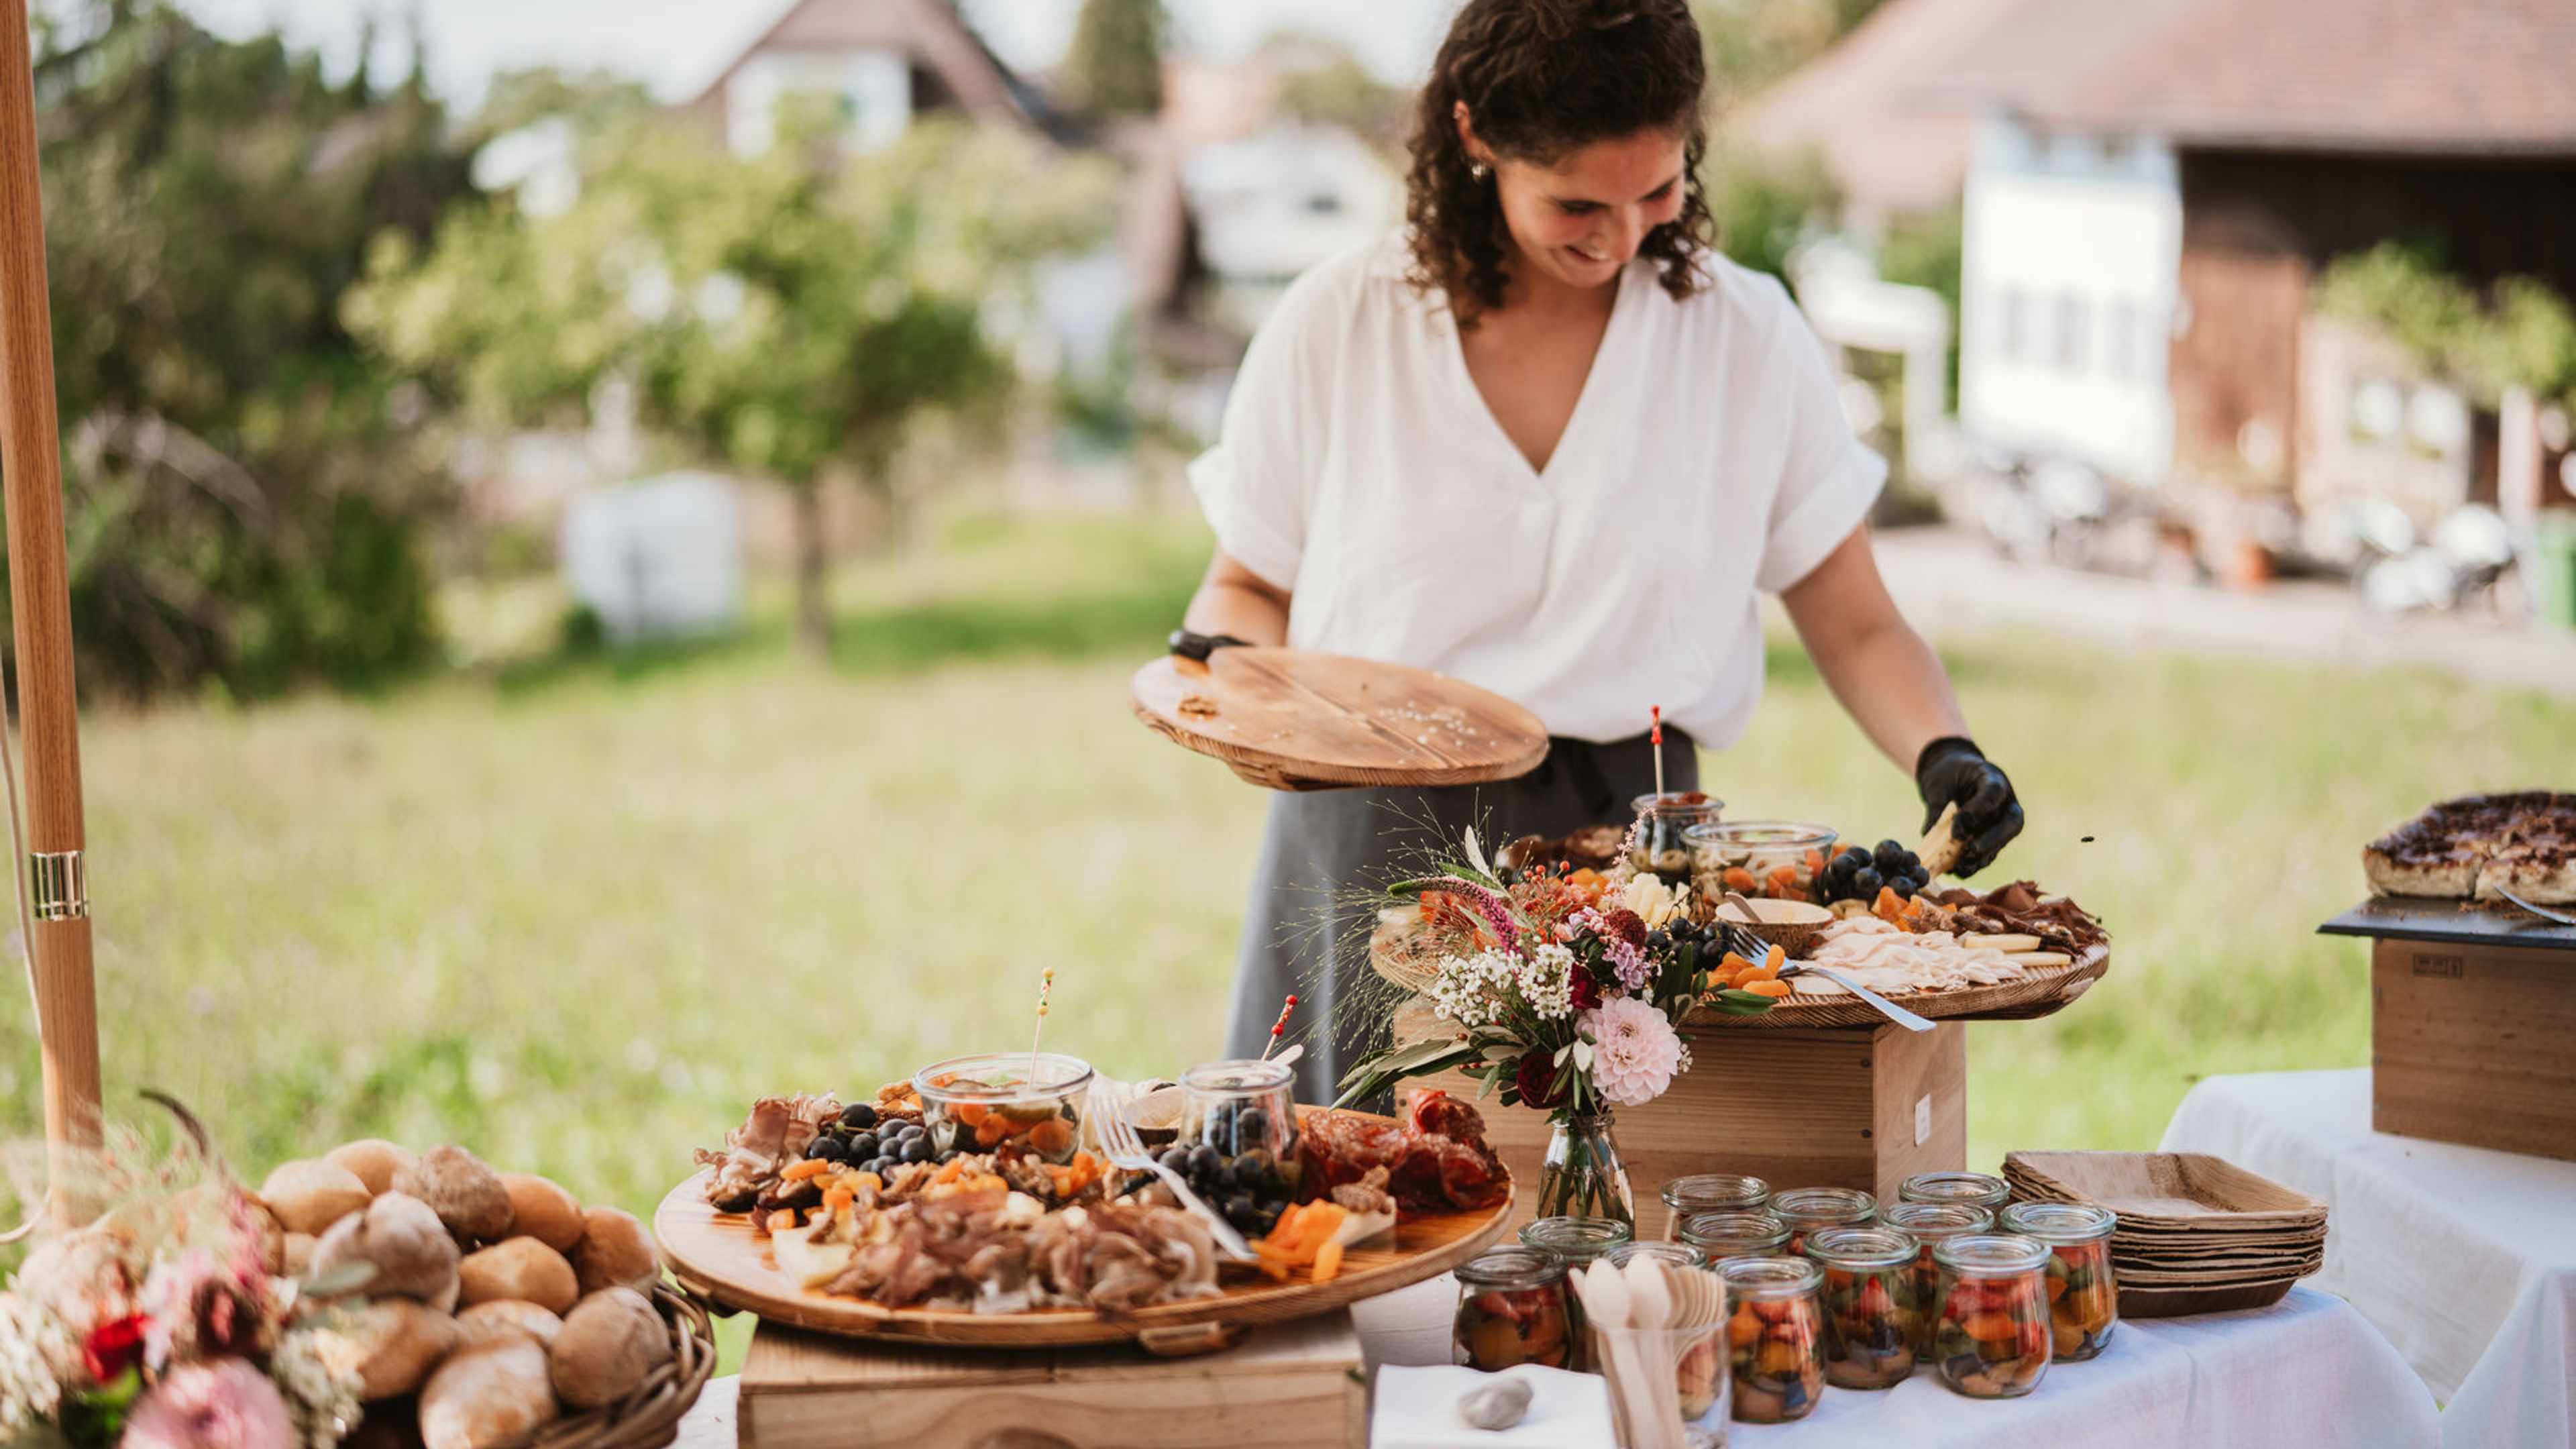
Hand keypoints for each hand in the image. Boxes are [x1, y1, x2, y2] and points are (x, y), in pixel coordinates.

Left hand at [1916, 737, 2021, 876]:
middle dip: (1993, 839)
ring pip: (2003, 842)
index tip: (1957, 827)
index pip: (1994, 792)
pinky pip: (1991, 852)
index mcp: (1992, 778)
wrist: (1952, 777)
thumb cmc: (1946, 776)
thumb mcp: (1938, 784)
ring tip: (1962, 866)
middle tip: (1972, 851)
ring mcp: (2003, 820)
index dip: (1978, 811)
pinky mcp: (1994, 837)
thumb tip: (1928, 834)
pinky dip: (1976, 864)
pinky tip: (1959, 871)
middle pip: (2012, 822)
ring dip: (1984, 857)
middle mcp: (2005, 801)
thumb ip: (1937, 806)